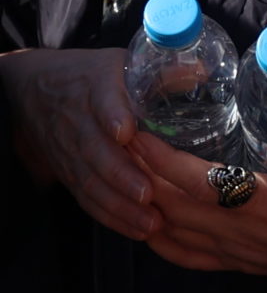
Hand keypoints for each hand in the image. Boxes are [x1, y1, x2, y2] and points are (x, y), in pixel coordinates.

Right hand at [0, 47, 158, 239]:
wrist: (37, 90)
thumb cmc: (95, 76)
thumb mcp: (125, 62)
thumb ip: (164, 69)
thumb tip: (203, 71)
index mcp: (97, 87)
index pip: (102, 99)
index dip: (112, 115)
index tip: (125, 132)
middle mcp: (80, 121)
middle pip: (96, 149)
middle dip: (121, 174)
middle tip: (147, 194)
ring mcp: (71, 150)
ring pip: (91, 179)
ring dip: (119, 203)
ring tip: (150, 222)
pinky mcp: (69, 172)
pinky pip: (86, 197)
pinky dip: (109, 215)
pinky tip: (135, 230)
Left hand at [132, 129, 266, 292]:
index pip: (203, 184)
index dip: (165, 161)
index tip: (141, 134)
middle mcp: (243, 230)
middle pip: (174, 204)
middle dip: (140, 173)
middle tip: (117, 140)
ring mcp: (236, 250)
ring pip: (173, 229)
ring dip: (142, 200)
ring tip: (123, 170)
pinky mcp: (237, 262)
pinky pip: (185, 255)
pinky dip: (157, 240)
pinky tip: (145, 221)